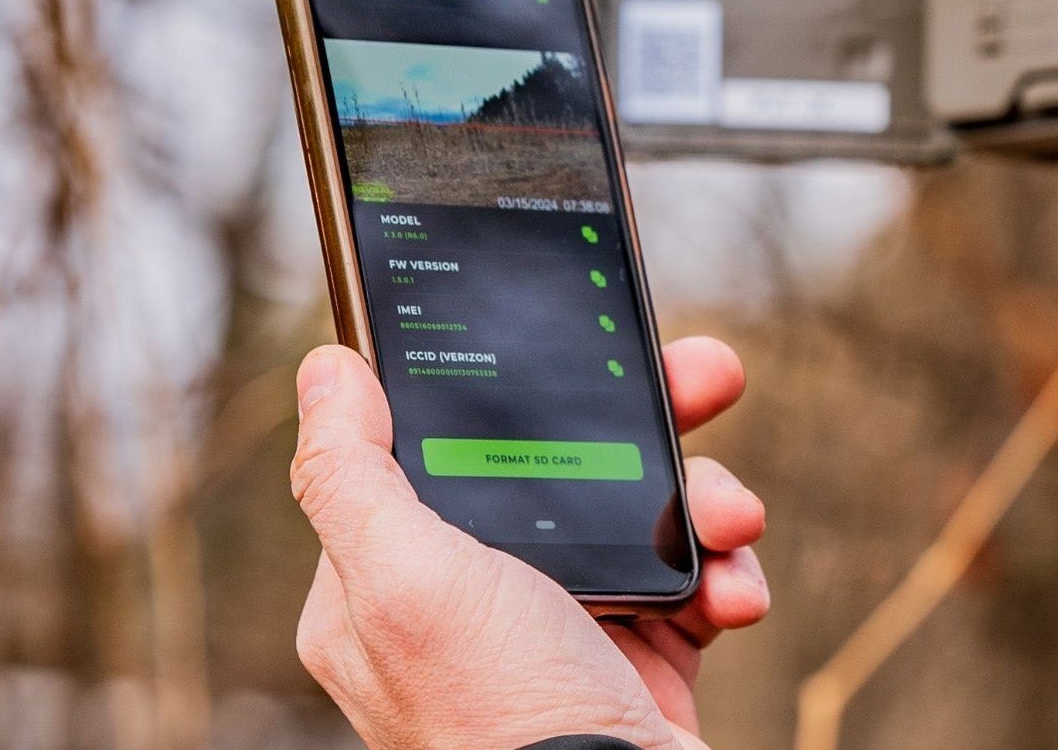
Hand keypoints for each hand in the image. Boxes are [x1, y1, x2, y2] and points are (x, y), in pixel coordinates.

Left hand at [290, 338, 768, 749]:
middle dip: (651, 424)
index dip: (520, 389)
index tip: (582, 344)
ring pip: (644, 509)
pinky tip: (732, 594)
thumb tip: (325, 371)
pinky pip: (694, 575)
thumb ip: (351, 474)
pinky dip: (725, 576)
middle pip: (566, 461)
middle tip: (706, 380)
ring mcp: (564, 623)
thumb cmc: (497, 714)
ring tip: (732, 521)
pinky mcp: (641, 650)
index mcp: (396, 576)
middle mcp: (477, 597)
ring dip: (706, 502)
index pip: (453, 443)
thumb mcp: (406, 582)